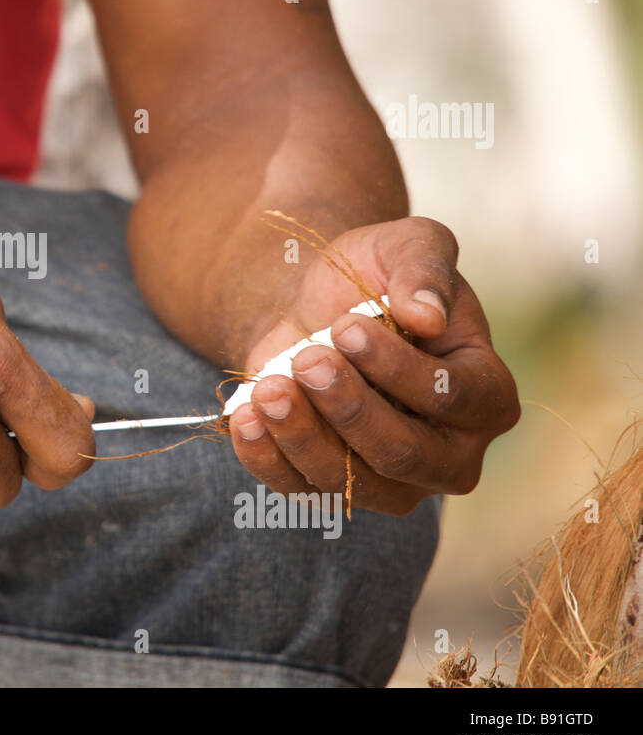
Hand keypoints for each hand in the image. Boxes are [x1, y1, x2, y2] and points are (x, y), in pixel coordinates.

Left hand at [227, 217, 518, 514]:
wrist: (314, 306)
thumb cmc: (374, 277)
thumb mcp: (406, 246)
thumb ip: (426, 268)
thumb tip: (427, 315)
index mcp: (486, 394)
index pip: (450, 397)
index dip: (396, 368)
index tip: (345, 327)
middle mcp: (450, 452)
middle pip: (401, 453)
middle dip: (349, 407)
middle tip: (307, 361)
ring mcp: (393, 482)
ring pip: (349, 480)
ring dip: (302, 434)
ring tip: (269, 388)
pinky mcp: (335, 487)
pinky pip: (299, 488)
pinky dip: (267, 456)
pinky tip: (247, 417)